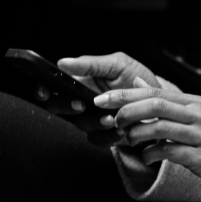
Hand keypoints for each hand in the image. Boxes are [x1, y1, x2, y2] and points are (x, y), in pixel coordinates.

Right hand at [35, 52, 170, 143]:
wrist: (158, 99)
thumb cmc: (135, 78)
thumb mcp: (117, 63)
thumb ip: (90, 63)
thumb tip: (63, 62)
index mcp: (80, 81)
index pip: (52, 86)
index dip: (43, 89)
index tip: (45, 90)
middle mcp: (81, 101)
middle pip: (58, 107)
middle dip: (66, 106)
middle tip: (81, 105)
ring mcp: (91, 119)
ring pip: (80, 124)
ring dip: (94, 122)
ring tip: (111, 118)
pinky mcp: (103, 135)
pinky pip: (97, 139)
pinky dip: (108, 136)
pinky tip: (120, 129)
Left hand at [96, 83, 200, 197]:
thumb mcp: (197, 115)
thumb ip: (168, 100)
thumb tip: (138, 82)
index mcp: (195, 102)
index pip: (155, 91)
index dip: (126, 94)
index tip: (103, 98)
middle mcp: (198, 115)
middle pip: (155, 104)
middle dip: (127, 110)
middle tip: (111, 119)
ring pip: (160, 127)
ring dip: (137, 134)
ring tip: (128, 140)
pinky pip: (169, 152)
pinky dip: (152, 154)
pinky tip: (148, 157)